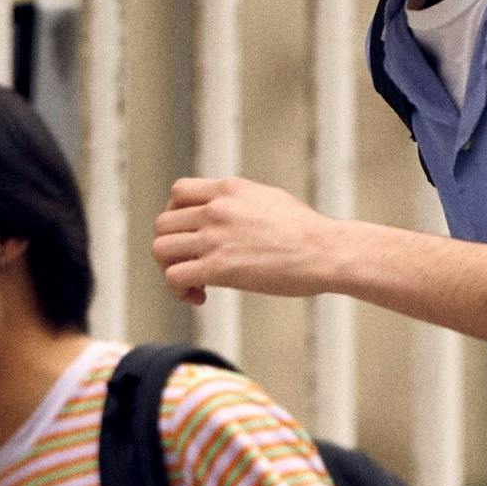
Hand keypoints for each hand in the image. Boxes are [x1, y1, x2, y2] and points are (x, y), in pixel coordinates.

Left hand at [152, 176, 345, 306]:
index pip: (177, 193)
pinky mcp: (219, 268)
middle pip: (163, 225)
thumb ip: (241, 203)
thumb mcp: (269, 199)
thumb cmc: (307, 232)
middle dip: (172, 248)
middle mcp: (215, 209)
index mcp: (228, 189)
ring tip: (195, 283)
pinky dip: (179, 290)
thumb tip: (234, 213)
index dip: (175, 216)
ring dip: (170, 269)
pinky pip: (175, 277)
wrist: (325, 251)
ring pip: (161, 250)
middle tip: (192, 266)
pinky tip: (199, 296)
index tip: (190, 236)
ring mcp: (214, 237)